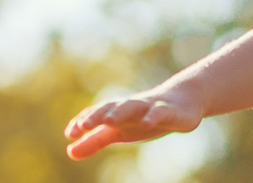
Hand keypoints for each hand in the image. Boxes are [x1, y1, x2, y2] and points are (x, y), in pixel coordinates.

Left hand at [63, 90, 205, 159]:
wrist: (182, 101)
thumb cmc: (143, 118)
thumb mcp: (118, 132)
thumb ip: (94, 141)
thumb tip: (70, 152)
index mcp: (117, 112)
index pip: (97, 114)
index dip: (84, 122)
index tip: (70, 133)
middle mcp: (130, 107)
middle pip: (112, 108)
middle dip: (97, 115)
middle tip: (83, 126)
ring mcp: (150, 107)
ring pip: (134, 106)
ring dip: (121, 112)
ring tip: (109, 120)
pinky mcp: (170, 111)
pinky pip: (160, 112)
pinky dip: (153, 116)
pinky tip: (147, 123)